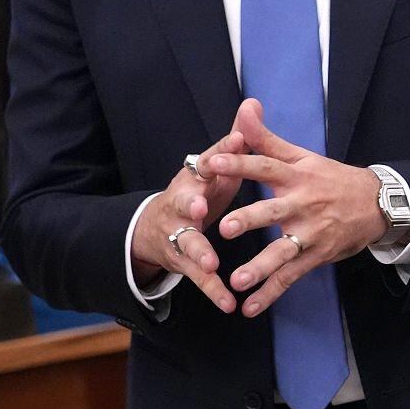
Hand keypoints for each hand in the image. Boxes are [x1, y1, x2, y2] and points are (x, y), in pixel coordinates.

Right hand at [129, 129, 248, 312]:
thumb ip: (235, 140)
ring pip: (188, 244)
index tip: (228, 149)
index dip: (213, 157)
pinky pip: (200, 280)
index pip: (202, 164)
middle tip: (198, 207)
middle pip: (182, 203)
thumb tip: (253, 103)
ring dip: (198, 253)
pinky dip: (214, 292)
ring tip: (210, 265)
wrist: (156, 227)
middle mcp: (180, 205)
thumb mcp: (216, 166)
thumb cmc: (199, 190)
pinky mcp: (185, 263)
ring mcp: (180, 235)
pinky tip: (230, 305)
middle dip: (189, 204)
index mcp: (192, 179)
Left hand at [206, 98, 385, 315]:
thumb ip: (267, 138)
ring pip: (283, 251)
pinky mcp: (317, 255)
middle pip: (274, 212)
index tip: (211, 162)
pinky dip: (271, 293)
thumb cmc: (331, 178)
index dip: (239, 163)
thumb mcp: (301, 155)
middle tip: (223, 227)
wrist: (377, 204)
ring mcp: (311, 233)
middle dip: (250, 220)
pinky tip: (250, 307)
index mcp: (296, 175)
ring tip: (236, 280)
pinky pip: (291, 277)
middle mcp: (303, 204)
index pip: (264, 166)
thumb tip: (245, 106)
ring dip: (261, 267)